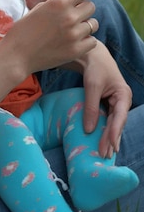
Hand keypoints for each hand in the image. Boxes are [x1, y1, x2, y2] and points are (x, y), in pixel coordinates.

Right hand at [5, 0, 98, 74]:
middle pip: (91, 6)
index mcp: (59, 2)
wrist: (16, 55)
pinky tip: (73, 41)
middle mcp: (69, 16)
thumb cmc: (24, 29)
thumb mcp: (39, 8)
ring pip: (93, 24)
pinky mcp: (76, 50)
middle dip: (83, 8)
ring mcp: (74, 34)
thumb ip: (58, 3)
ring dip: (84, 25)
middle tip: (73, 14)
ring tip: (72, 29)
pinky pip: (92, 41)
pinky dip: (84, 40)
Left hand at [77, 41, 131, 157]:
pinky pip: (107, 120)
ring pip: (112, 124)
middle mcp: (122, 101)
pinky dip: (104, 130)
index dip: (115, 132)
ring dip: (108, 138)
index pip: (119, 117)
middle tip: (104, 155)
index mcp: (123, 95)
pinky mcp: (108, 105)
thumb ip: (91, 107)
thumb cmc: (94, 67)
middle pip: (117, 123)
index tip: (111, 145)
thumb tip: (89, 130)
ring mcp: (116, 104)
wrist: (92, 56)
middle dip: (111, 139)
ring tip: (104, 153)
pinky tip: (101, 141)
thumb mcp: (92, 85)